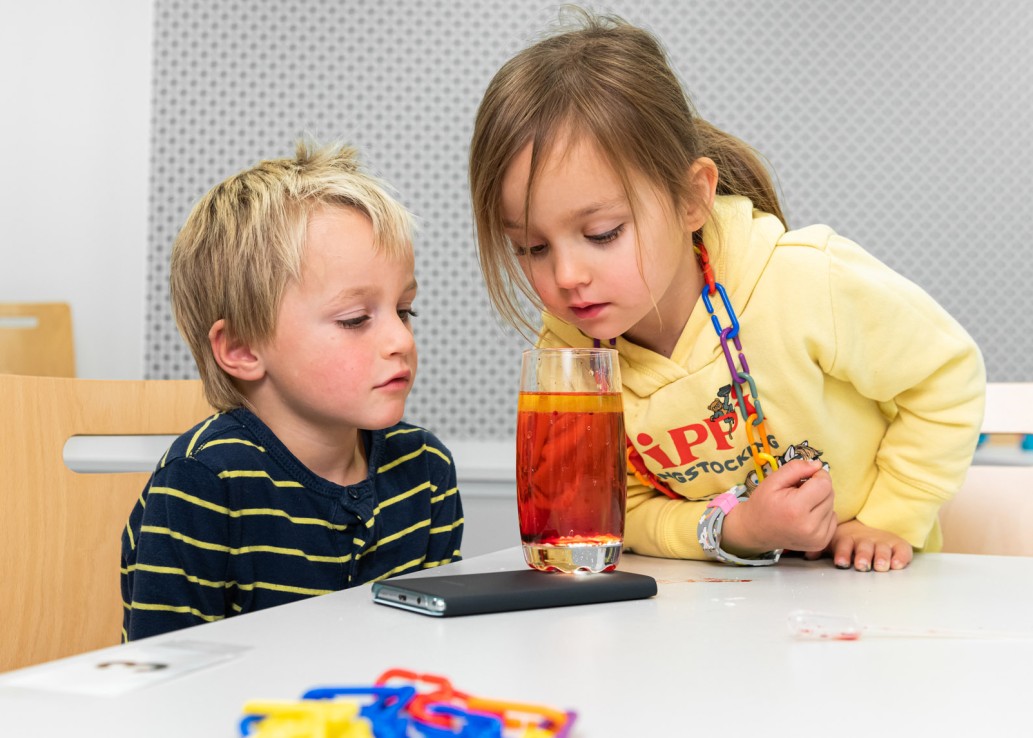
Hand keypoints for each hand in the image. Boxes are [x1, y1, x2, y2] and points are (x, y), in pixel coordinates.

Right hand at [721, 459, 836, 555]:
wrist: (755, 531)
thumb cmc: (763, 503)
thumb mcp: (773, 480)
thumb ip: (796, 468)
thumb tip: (818, 465)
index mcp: (796, 509)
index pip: (824, 483)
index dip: (816, 475)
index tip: (804, 477)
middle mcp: (810, 526)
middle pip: (830, 494)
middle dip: (817, 488)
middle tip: (798, 492)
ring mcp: (817, 537)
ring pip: (831, 506)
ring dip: (819, 501)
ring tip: (800, 505)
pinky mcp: (820, 543)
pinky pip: (832, 519)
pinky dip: (822, 514)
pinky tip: (806, 516)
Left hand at [807, 519, 912, 571]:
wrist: (864, 528)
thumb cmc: (846, 541)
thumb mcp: (832, 543)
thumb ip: (820, 550)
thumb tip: (808, 556)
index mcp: (847, 539)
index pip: (844, 545)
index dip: (842, 554)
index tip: (841, 563)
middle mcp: (865, 541)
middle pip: (864, 548)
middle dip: (863, 557)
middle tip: (861, 565)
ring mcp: (881, 542)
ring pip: (882, 550)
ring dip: (881, 558)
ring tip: (880, 566)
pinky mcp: (897, 545)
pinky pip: (902, 550)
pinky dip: (901, 557)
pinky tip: (897, 565)